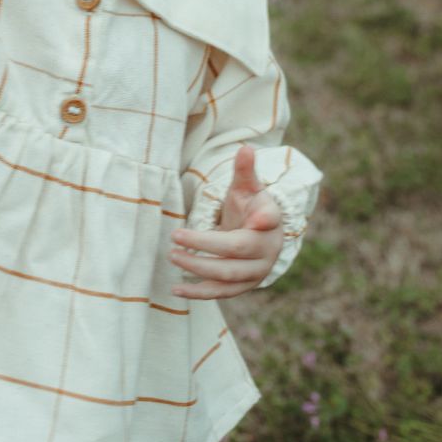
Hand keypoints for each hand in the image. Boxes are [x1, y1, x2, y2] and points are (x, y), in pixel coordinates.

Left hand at [168, 144, 282, 299]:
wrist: (258, 237)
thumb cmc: (249, 207)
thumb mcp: (247, 187)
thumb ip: (245, 170)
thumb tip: (246, 148)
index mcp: (269, 221)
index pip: (269, 218)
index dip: (264, 218)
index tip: (258, 218)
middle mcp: (267, 249)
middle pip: (236, 250)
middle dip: (205, 246)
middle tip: (175, 237)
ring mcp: (256, 272)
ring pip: (227, 275)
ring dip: (198, 269)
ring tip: (172, 257)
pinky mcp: (243, 286)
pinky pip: (221, 293)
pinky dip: (198, 293)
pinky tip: (176, 290)